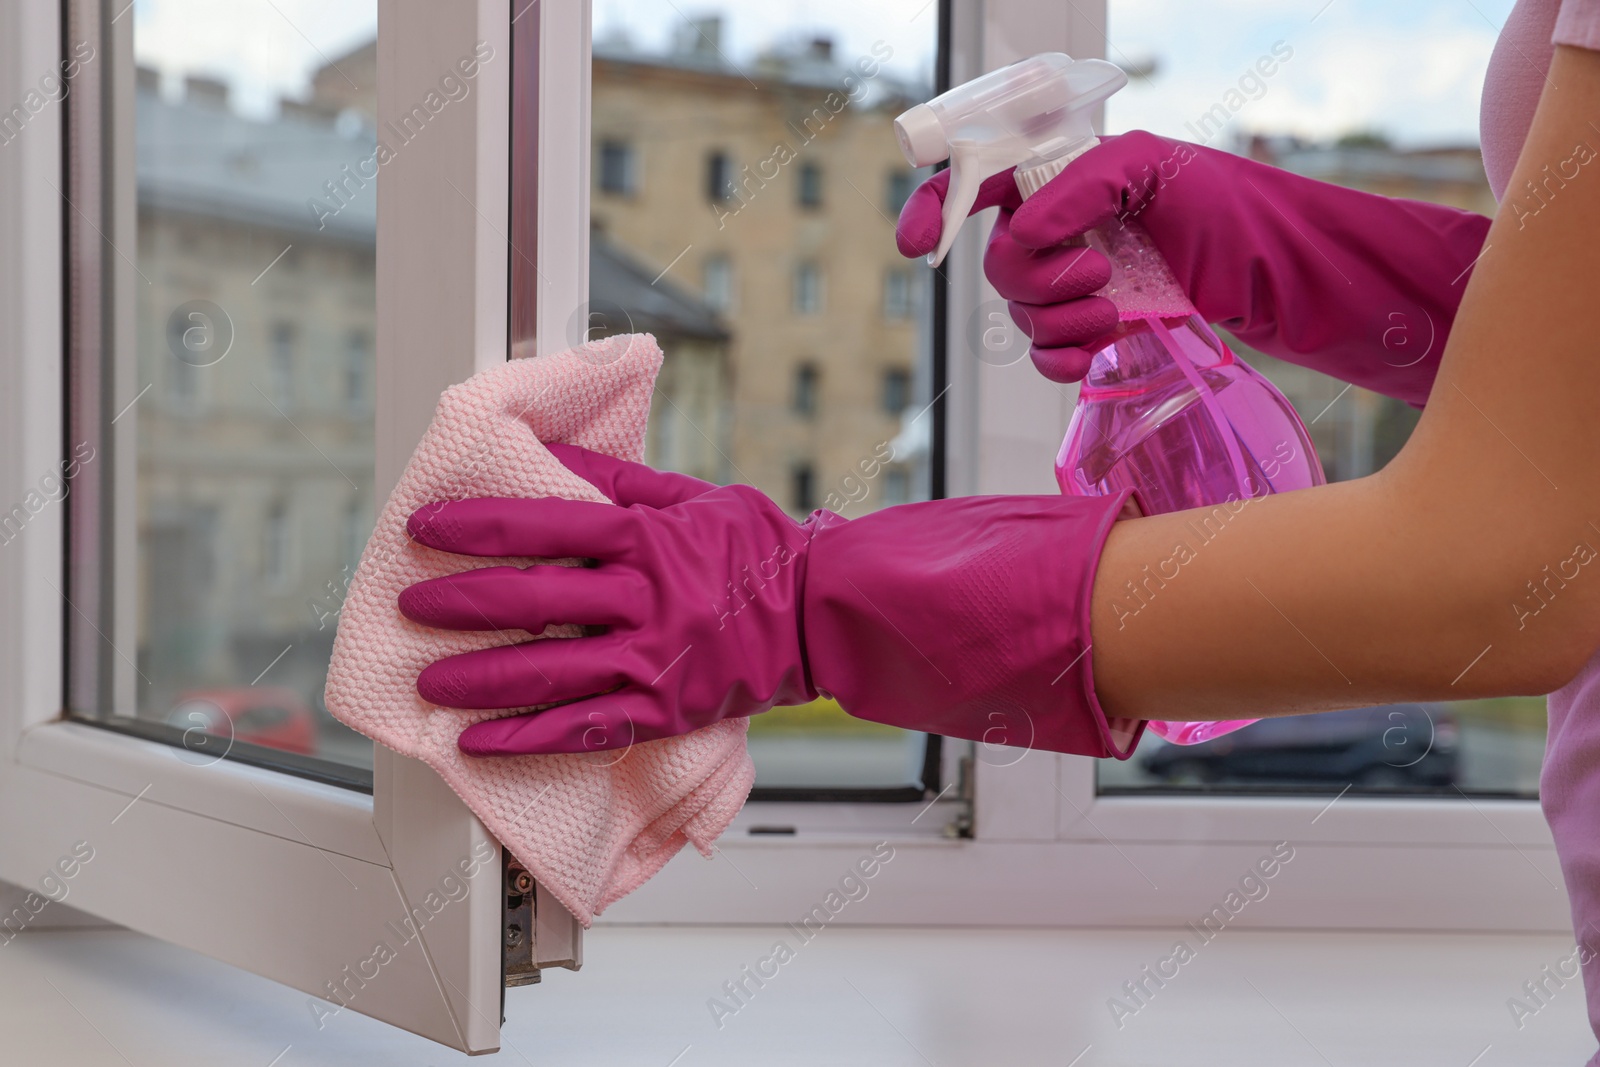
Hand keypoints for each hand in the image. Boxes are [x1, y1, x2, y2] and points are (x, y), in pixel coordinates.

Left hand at [399, 451, 820, 754]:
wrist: (824, 617)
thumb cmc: (763, 552)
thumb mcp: (694, 497)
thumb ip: (621, 479)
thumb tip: (552, 456)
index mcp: (649, 538)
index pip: (543, 525)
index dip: (475, 525)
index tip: (425, 527)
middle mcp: (645, 598)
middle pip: (532, 598)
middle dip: (460, 603)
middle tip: (412, 607)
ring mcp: (653, 659)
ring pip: (548, 670)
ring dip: (479, 678)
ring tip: (430, 681)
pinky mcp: (663, 710)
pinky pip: (584, 728)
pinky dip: (527, 737)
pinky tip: (480, 741)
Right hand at [897, 132, 1492, 405]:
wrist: (1281, 274)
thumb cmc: (1229, 206)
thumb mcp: (1153, 169)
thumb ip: (1078, 187)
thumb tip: (1020, 227)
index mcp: (1065, 178)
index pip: (976, 185)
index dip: (934, 210)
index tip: (917, 245)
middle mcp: (1063, 230)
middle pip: (997, 265)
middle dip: (1036, 278)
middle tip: (1098, 272)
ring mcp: (1077, 284)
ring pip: (1020, 316)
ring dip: (1061, 320)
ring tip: (1117, 310)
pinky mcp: (1097, 332)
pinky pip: (1045, 357)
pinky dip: (1059, 360)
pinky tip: (1093, 353)